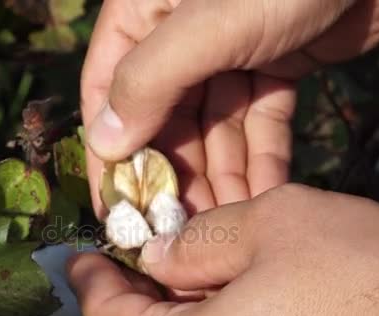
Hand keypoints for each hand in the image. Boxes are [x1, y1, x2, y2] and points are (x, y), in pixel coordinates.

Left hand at [68, 184, 378, 315]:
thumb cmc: (356, 273)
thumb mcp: (271, 224)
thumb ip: (200, 239)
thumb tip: (157, 255)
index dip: (91, 284)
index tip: (76, 259)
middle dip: (126, 299)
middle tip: (123, 260)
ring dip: (165, 311)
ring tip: (165, 269)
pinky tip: (214, 293)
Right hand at [81, 0, 378, 215]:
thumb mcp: (206, 25)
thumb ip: (149, 80)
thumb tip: (105, 144)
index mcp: (142, 15)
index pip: (107, 90)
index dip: (111, 153)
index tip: (119, 210)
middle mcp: (178, 38)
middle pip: (166, 119)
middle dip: (179, 175)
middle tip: (186, 231)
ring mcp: (228, 54)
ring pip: (215, 128)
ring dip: (223, 176)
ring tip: (230, 224)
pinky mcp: (274, 67)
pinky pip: (259, 121)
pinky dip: (264, 156)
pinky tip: (267, 196)